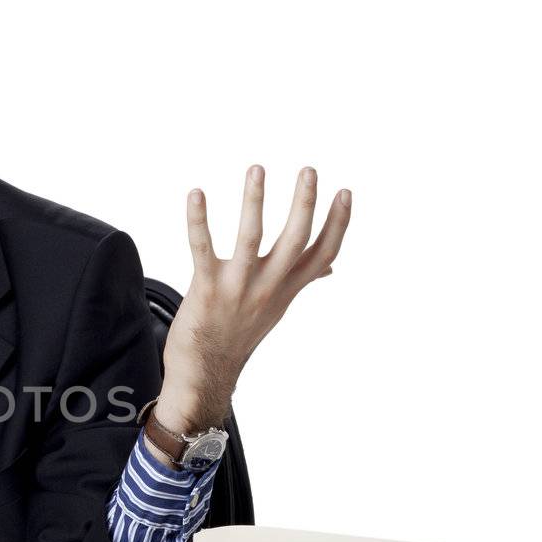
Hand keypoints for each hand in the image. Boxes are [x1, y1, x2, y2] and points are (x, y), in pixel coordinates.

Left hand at [155, 164, 350, 433]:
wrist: (205, 372)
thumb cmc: (239, 332)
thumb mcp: (277, 307)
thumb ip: (300, 280)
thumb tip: (330, 267)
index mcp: (287, 289)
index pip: (323, 254)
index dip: (337, 224)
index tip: (345, 192)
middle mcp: (268, 288)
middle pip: (295, 241)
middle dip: (304, 203)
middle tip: (309, 170)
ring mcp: (238, 289)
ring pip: (251, 238)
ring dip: (254, 201)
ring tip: (257, 168)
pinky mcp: (206, 290)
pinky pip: (202, 249)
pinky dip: (198, 220)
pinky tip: (196, 193)